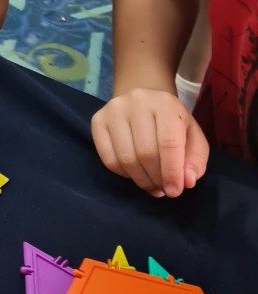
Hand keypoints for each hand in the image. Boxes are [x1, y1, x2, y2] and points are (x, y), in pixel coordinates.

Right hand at [91, 88, 208, 197]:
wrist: (145, 101)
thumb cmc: (172, 124)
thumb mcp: (193, 138)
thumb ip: (195, 160)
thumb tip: (186, 182)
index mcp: (166, 104)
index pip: (168, 143)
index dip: (172, 172)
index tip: (174, 191)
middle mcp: (137, 101)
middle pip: (145, 153)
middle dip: (156, 179)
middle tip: (163, 189)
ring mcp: (114, 109)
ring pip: (126, 158)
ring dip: (141, 180)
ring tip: (151, 184)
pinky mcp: (98, 120)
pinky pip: (108, 158)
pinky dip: (123, 174)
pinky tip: (134, 172)